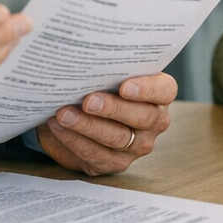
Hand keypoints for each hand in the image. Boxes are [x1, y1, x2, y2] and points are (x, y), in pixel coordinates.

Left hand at [35, 73, 176, 175]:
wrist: (82, 113)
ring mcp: (138, 145)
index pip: (164, 91)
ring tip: (64, 114)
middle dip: (112, 109)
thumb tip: (86, 60)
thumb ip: (108, 68)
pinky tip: (59, 127)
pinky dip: (74, 140)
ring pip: (117, 138)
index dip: (146, 89)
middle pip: (141, 117)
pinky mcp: (115, 163)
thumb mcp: (109, 74)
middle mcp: (155, 121)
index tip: (124, 87)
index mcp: (160, 95)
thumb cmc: (101, 85)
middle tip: (88, 101)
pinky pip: (96, 155)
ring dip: (87, 126)